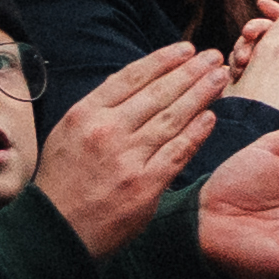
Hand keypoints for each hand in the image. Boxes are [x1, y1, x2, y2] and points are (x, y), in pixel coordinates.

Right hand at [34, 41, 225, 254]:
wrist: (57, 229)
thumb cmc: (61, 181)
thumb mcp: (67, 133)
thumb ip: (98, 112)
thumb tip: (133, 91)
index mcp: (86, 113)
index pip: (131, 77)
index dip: (161, 60)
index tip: (184, 48)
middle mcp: (107, 130)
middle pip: (157, 93)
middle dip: (190, 72)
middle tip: (213, 56)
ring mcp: (128, 158)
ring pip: (171, 118)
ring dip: (200, 95)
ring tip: (220, 78)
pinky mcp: (145, 186)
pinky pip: (176, 153)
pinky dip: (196, 133)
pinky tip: (211, 117)